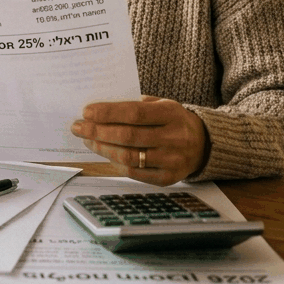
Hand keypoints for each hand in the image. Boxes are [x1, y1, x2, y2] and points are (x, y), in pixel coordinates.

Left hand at [71, 95, 208, 185]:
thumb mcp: (162, 105)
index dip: (108, 113)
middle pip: (128, 136)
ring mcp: (172, 160)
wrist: (205, 144)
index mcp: (172, 114)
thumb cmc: (173, 121)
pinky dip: (116, 163)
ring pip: (129, 156)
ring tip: (88, 139)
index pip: (134, 113)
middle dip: (98, 131)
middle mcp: (174, 138)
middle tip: (78, 127)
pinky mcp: (168, 178)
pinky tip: (105, 153)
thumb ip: (135, 105)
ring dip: (102, 148)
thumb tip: (99, 109)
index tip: (86, 112)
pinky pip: (135, 173)